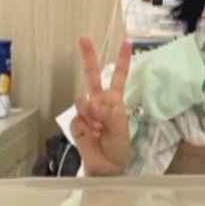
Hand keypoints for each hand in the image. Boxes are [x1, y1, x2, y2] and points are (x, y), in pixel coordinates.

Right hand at [71, 36, 135, 175]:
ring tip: (100, 131)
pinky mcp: (77, 123)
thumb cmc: (118, 147)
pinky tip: (92, 135)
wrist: (106, 166)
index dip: (123, 60)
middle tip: (83, 38)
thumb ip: (109, 112)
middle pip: (93, 76)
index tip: (127, 42)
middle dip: (88, 57)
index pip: (119, 77)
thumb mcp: (121, 127)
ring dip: (93, 116)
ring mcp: (87, 112)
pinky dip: (86, 128)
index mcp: (115, 101)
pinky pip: (79, 119)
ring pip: (84, 102)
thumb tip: (92, 101)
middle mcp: (100, 102)